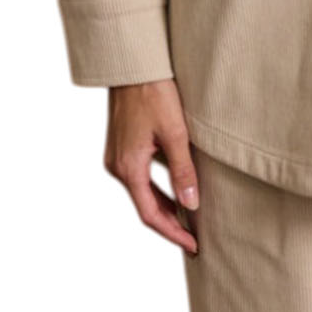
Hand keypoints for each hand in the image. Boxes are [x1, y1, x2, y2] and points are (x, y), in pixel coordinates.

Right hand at [104, 78, 199, 254]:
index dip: (172, 233)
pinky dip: (158, 189)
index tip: (193, 245)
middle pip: (145, 207)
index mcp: (128, 168)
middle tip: (195, 238)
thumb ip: (183, 171)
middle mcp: (117, 167)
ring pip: (142, 192)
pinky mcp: (121, 147)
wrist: (134, 66)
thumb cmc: (154, 94)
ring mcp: (117, 157)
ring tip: (190, 220)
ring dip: (165, 207)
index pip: (150, 215)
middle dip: (170, 224)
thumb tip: (191, 206)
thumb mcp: (175, 134)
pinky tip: (176, 192)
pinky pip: (140, 178)